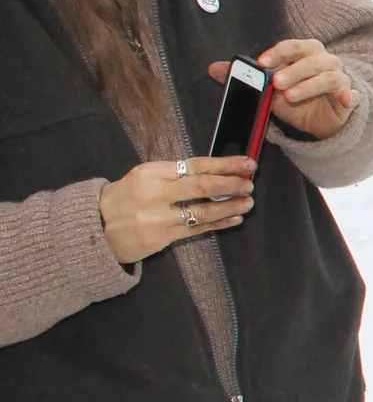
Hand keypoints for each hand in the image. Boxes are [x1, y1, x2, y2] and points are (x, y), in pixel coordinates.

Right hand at [97, 156, 256, 263]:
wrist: (95, 227)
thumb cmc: (124, 198)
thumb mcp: (143, 177)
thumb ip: (175, 174)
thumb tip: (217, 170)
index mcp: (151, 173)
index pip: (195, 165)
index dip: (225, 164)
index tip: (248, 163)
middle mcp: (154, 194)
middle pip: (201, 186)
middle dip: (231, 184)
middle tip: (249, 183)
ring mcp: (157, 218)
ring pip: (202, 211)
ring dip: (229, 206)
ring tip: (248, 202)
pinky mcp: (161, 238)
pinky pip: (196, 230)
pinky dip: (218, 224)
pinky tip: (234, 218)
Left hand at [212, 40, 356, 141]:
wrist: (322, 120)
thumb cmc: (297, 97)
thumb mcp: (268, 89)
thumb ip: (245, 77)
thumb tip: (213, 68)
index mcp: (306, 53)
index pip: (293, 46)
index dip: (278, 53)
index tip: (262, 63)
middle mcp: (325, 61)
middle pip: (312, 59)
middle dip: (293, 70)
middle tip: (276, 83)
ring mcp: (339, 78)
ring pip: (327, 76)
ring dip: (309, 86)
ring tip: (291, 97)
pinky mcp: (349, 97)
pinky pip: (351, 94)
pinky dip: (348, 95)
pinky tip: (344, 98)